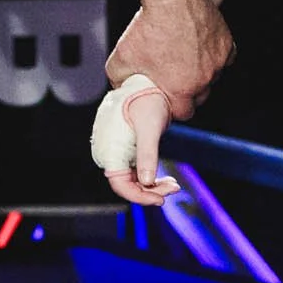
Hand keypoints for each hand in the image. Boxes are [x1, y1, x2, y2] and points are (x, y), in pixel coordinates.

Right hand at [90, 73, 178, 205]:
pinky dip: (148, 177)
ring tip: (173, 184)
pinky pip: (133, 170)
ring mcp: (114, 151)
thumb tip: (147, 181)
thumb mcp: (150, 127)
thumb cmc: (147, 100)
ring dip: (151, 185)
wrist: (146, 82)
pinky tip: (164, 178)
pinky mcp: (122, 148)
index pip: (120, 186)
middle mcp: (107, 153)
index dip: (140, 197)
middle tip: (174, 187)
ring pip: (131, 179)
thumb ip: (147, 154)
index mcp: (109, 150)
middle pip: (127, 185)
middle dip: (150, 191)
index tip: (161, 200)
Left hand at [107, 0, 233, 121]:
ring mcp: (217, 62)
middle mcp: (203, 79)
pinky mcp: (226, 45)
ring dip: (202, 73)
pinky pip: (224, 58)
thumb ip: (120, 80)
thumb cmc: (148, 26)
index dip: (174, 108)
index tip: (168, 100)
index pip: (183, 112)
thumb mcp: (120, 59)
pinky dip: (214, 56)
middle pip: (199, 97)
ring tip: (185, 59)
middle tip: (175, 79)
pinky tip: (200, 47)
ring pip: (212, 77)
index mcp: (181, 89)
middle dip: (188, 93)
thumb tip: (120, 87)